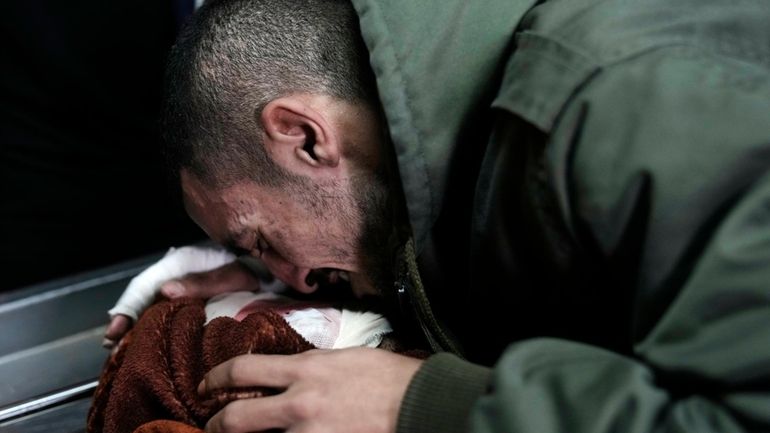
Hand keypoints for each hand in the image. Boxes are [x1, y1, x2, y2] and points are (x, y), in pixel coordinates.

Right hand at [103, 260, 261, 346]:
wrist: (273, 271)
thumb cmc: (255, 270)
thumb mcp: (233, 273)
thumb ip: (202, 281)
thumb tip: (165, 292)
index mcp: (180, 265)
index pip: (143, 287)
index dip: (127, 309)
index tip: (114, 332)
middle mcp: (176, 277)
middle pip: (143, 301)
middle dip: (127, 325)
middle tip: (113, 350)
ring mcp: (183, 291)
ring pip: (153, 311)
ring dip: (139, 331)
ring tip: (124, 354)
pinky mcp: (193, 305)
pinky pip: (169, 318)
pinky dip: (157, 333)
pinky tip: (151, 348)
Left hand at [200, 348, 423, 432]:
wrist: (417, 403)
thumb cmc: (385, 376)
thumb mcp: (341, 358)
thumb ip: (308, 366)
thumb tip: (284, 373)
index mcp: (304, 370)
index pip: (242, 370)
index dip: (215, 378)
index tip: (207, 385)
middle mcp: (299, 404)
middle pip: (236, 418)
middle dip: (216, 425)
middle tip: (211, 425)